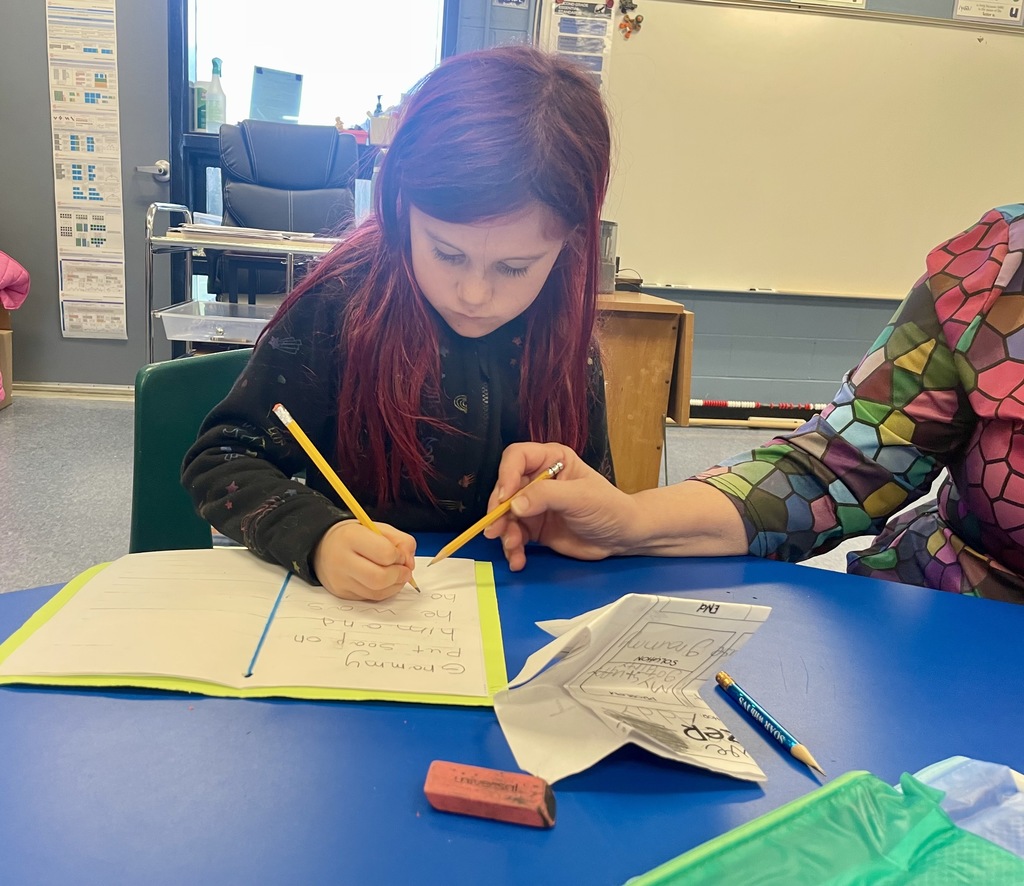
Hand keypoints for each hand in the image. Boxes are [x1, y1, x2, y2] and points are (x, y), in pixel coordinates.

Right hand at [313, 520, 416, 599]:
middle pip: (380, 578)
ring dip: (395, 585)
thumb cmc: (354, 536)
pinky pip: (371, 598)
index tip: (400, 554)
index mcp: (351, 537)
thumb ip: (401, 541)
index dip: (399, 556)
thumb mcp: (378, 528)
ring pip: (377, 592)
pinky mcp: (342, 594)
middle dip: (399, 575)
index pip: (385, 553)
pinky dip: (385, 591)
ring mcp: (340, 580)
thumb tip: (409, 564)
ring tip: (396, 574)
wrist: (323, 546)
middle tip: (404, 570)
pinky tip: (385, 581)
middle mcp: (342, 560)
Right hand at [483, 442, 638, 570]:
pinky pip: (514, 536)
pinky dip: (513, 549)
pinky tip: (518, 559)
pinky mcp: (534, 528)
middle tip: (495, 530)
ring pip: (506, 515)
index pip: (517, 457)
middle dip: (499, 511)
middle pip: (505, 489)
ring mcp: (534, 505)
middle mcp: (538, 479)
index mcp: (552, 460)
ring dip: (505, 533)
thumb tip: (514, 504)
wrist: (623, 538)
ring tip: (513, 549)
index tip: (505, 498)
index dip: (506, 475)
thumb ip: (546, 496)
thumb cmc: (609, 508)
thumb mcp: (580, 497)